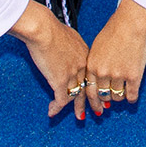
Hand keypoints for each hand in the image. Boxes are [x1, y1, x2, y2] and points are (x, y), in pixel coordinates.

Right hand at [9, 0, 89, 118]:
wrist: (44, 30)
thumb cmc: (51, 28)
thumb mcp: (67, 35)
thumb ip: (70, 44)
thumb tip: (66, 44)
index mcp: (85, 54)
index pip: (92, 74)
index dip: (96, 86)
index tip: (101, 93)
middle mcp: (81, 66)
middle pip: (90, 87)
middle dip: (95, 101)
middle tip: (99, 112)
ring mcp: (72, 74)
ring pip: (77, 95)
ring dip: (78, 108)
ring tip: (80, 117)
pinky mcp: (60, 81)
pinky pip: (60, 99)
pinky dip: (56, 108)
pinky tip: (52, 113)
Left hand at [82, 0, 145, 117]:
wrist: (132, 21)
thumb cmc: (116, 28)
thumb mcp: (98, 46)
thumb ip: (96, 63)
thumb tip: (97, 75)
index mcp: (92, 64)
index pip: (88, 90)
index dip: (91, 101)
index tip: (94, 106)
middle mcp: (103, 72)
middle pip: (101, 96)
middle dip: (102, 103)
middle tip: (104, 107)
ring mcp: (118, 75)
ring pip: (116, 97)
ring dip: (118, 97)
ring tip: (121, 93)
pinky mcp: (133, 76)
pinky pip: (132, 95)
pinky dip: (132, 98)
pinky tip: (132, 96)